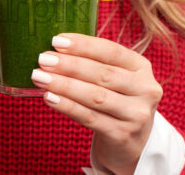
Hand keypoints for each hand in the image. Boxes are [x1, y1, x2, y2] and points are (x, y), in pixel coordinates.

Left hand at [31, 33, 162, 174]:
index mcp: (142, 67)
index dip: (84, 45)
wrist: (133, 143)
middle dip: (69, 65)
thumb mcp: (116, 78)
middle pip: (103, 74)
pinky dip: (67, 106)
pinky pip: (89, 117)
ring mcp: (136, 114)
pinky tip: (49, 97)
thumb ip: (93, 63)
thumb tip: (54, 50)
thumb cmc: (115, 101)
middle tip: (43, 59)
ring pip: (95, 96)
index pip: (112, 51)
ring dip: (64, 85)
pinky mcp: (122, 135)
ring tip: (39, 77)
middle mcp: (145, 89)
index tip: (57, 40)